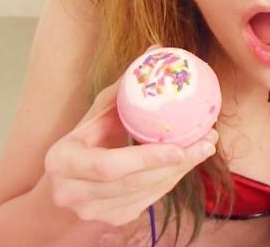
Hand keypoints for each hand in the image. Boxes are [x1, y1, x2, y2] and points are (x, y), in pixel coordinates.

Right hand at [43, 44, 218, 226]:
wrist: (66, 180)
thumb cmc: (85, 136)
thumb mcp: (98, 111)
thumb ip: (126, 85)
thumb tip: (157, 49)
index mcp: (62, 161)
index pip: (107, 166)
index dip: (145, 159)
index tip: (180, 147)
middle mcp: (71, 193)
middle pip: (133, 183)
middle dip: (175, 163)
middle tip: (207, 141)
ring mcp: (91, 211)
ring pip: (146, 193)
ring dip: (181, 171)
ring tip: (206, 146)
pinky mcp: (111, 219)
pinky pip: (149, 200)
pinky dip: (172, 179)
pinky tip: (189, 159)